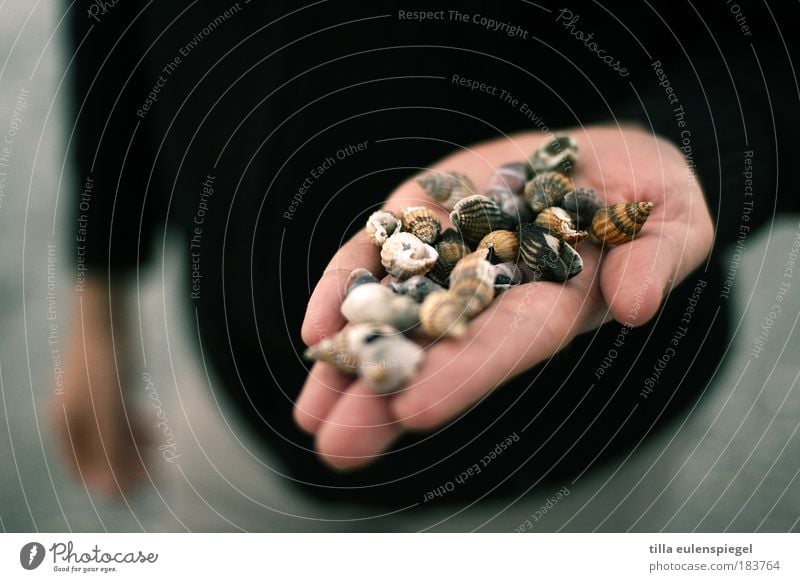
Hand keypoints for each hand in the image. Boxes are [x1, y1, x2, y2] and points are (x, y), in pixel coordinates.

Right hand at [52, 279, 148, 496]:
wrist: (109, 316)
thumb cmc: (105, 362)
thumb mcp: (111, 410)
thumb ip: (110, 450)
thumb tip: (110, 493)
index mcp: (64, 425)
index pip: (83, 471)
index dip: (110, 482)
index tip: (139, 486)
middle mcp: (74, 417)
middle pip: (99, 456)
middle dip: (127, 465)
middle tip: (158, 472)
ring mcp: (91, 403)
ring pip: (114, 438)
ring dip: (136, 448)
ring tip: (160, 447)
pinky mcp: (109, 390)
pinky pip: (122, 421)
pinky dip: (138, 428)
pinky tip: (156, 430)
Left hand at [296, 125, 712, 469]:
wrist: (598, 158)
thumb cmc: (648, 193)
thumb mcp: (674, 219)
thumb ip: (658, 258)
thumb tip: (635, 302)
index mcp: (554, 303)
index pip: (508, 343)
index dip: (465, 372)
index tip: (415, 408)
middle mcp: (493, 292)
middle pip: (437, 347)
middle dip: (387, 394)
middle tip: (336, 446)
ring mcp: (452, 257)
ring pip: (396, 313)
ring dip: (351, 362)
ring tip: (310, 415)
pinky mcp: (425, 219)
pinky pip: (380, 255)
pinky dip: (347, 288)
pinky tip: (316, 330)